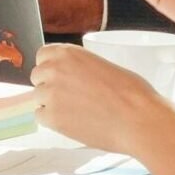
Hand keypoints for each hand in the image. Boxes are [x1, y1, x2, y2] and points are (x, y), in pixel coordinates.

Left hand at [31, 43, 164, 153]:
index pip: (43, 54)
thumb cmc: (131, 92)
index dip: (50, 65)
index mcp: (69, 53)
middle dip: (49, 84)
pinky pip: (41, 116)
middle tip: (70, 95)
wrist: (136, 118)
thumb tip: (72, 79)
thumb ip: (80, 68)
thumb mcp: (103, 66)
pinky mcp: (51, 118)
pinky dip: (53, 120)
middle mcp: (55, 70)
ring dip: (51, 103)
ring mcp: (51, 94)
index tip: (59, 74)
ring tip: (75, 110)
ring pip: (38, 97)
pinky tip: (72, 120)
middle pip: (37, 76)